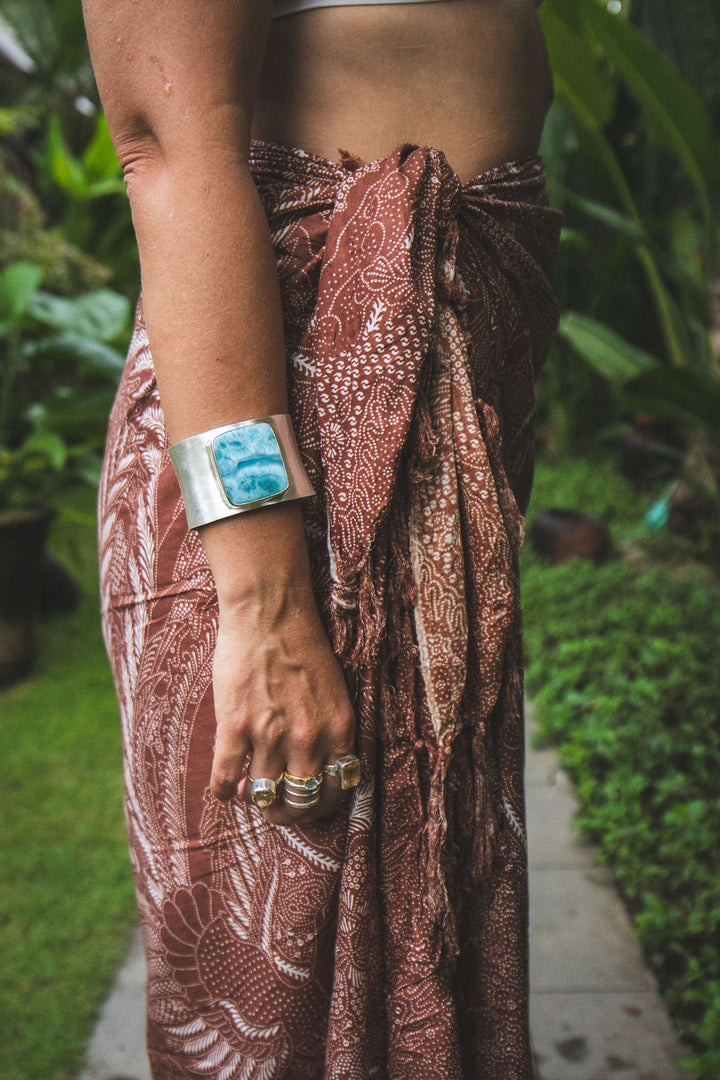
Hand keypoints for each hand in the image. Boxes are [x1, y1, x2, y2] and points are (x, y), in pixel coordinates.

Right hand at [209, 585, 355, 824]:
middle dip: (288, 813)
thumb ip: (330, 729)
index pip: (338, 790)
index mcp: (339, 729)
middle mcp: (309, 739)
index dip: (322, 805)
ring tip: (249, 792)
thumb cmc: (302, 645)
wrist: (270, 611)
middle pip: (301, 802)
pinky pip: (227, 780)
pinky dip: (224, 791)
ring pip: (265, 796)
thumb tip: (319, 766)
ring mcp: (271, 735)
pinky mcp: (235, 727)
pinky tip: (224, 786)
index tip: (308, 803)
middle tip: (276, 809)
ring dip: (256, 800)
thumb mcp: (335, 691)